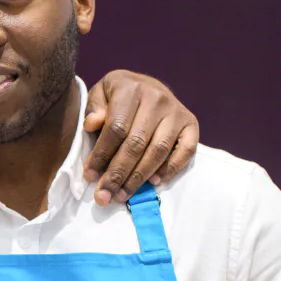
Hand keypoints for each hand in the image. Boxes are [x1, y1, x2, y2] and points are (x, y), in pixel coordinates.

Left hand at [84, 70, 198, 205]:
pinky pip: (185, 151)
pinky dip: (170, 170)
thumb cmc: (117, 95)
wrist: (146, 85)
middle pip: (136, 144)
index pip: (116, 129)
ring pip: (158, 151)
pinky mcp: (191, 123)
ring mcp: (176, 112)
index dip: (101, 155)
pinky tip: (153, 182)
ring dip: (139, 178)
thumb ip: (93, 108)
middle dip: (118, 174)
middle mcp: (157, 98)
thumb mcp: (100, 93)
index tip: (89, 175)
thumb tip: (92, 124)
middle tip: (104, 195)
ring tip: (122, 194)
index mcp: (130, 88)